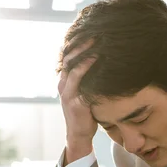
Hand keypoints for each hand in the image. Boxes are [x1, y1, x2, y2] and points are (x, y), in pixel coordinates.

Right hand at [58, 40, 97, 164]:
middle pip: (68, 58)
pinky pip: (79, 82)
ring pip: (72, 67)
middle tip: (94, 31)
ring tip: (95, 41)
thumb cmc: (86, 113)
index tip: (88, 30)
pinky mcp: (74, 103)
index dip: (76, 43)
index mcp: (65, 81)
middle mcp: (63, 85)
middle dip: (80, 43)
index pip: (68, 57)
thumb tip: (103, 63)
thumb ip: (88, 80)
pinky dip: (87, 68)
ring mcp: (67, 94)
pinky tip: (97, 59)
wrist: (79, 135)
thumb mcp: (85, 93)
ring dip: (84, 52)